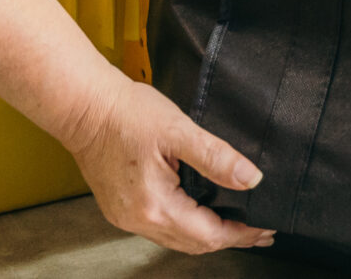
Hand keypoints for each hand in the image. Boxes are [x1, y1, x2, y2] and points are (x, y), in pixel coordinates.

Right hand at [63, 75, 274, 251]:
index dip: (242, 234)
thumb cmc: (125, 114)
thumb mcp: (179, 130)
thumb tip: (250, 179)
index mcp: (155, 206)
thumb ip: (216, 157)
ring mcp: (127, 217)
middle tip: (258, 232)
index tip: (265, 228)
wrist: (84, 106)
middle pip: (194, 244)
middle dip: (230, 238)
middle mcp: (139, 220)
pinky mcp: (121, 209)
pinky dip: (186, 225)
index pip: (210, 235)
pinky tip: (199, 214)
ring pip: (177, 239)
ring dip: (208, 234)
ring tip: (235, 226)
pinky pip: (161, 228)